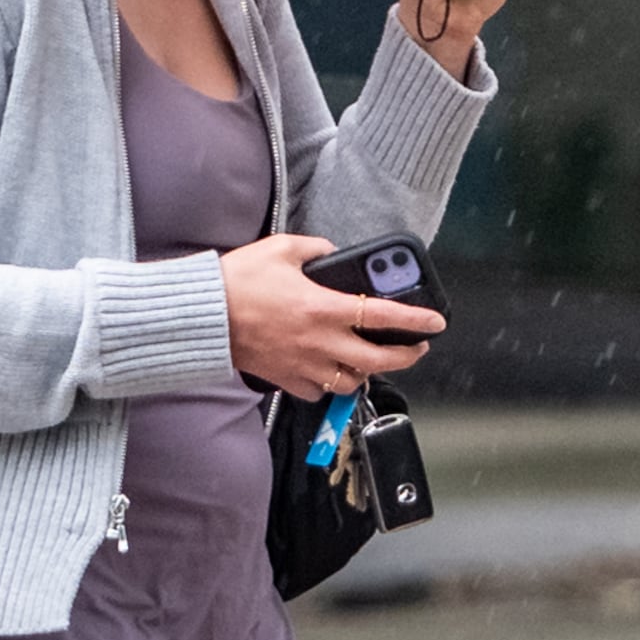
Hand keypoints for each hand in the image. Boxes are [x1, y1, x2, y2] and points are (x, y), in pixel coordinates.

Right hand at [220, 234, 446, 400]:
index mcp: (322, 308)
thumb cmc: (238, 280)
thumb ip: (316, 249)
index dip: (415, 320)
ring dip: (367, 371)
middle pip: (378, 360)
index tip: (436, 322)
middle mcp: (319, 341)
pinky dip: (330, 385)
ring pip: (351, 381)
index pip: (382, 316)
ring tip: (371, 358)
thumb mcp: (281, 248)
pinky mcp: (285, 378)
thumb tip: (333, 254)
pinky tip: (330, 370)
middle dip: (405, 356)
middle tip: (415, 347)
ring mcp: (303, 364)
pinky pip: (319, 391)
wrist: (202, 315)